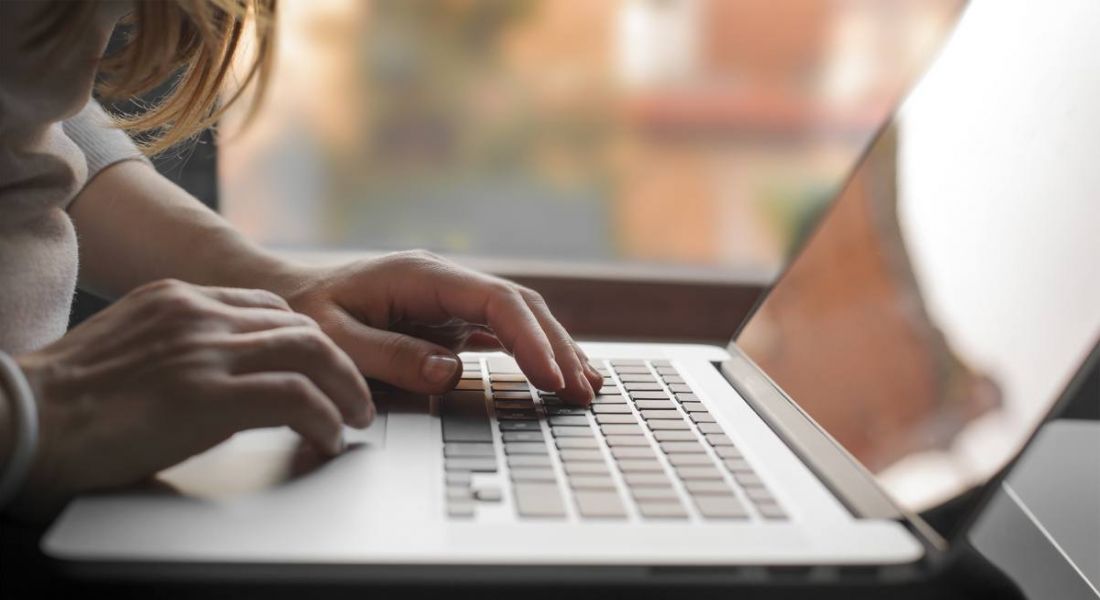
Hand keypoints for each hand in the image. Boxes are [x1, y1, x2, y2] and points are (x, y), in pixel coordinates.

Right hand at [10, 279, 371, 519]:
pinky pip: (294, 397)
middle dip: (339, 363)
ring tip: (354, 418)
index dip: (308, 338)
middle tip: (356, 396)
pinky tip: (326, 438)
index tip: (323, 364)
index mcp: (177, 298)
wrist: (22, 419)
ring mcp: (204, 351)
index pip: (268, 306)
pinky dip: (323, 418)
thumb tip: (216, 373)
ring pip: (310, 353)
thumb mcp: (129, 345)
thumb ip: (177, 344)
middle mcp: (198, 314)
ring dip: (345, 390)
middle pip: (300, 326)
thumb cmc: (64, 398)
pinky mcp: (207, 396)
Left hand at [277, 251, 602, 403]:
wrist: (288, 297)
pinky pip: (503, 331)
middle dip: (556, 347)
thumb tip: (450, 371)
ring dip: (554, 349)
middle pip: (520, 306)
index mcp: (421, 275)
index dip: (530, 338)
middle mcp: (445, 281)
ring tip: (586, 387)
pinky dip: (534, 351)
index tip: (551, 377)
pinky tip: (557, 373)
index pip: (496, 302)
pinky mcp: (450, 319)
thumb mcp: (333, 339)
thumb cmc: (305, 316)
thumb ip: (389, 356)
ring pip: (519, 317)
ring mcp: (450, 299)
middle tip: (583, 392)